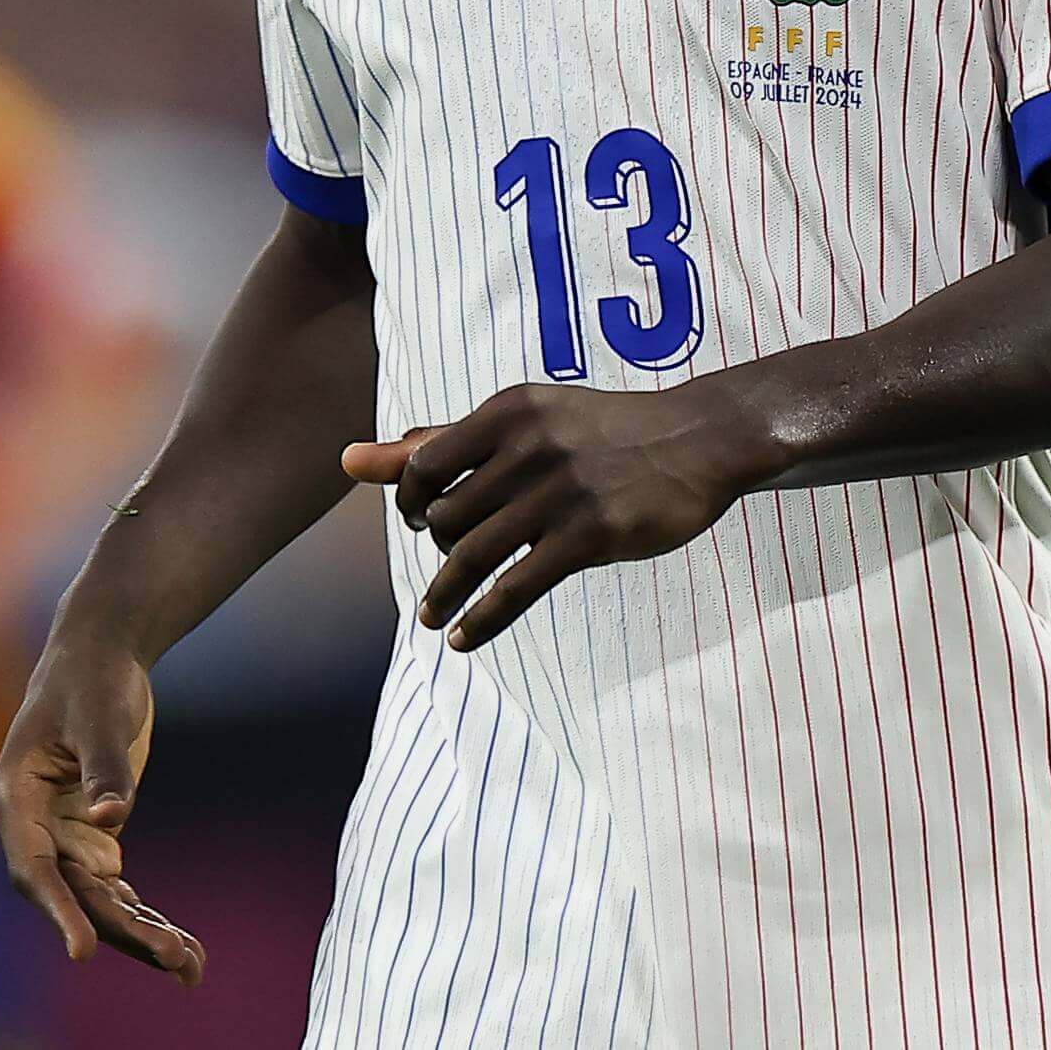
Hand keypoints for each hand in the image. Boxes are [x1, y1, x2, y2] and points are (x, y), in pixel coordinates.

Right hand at [0, 639, 204, 984]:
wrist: (99, 652)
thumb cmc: (90, 675)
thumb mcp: (99, 715)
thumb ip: (106, 767)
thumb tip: (113, 818)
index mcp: (17, 797)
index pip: (33, 868)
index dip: (58, 911)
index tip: (82, 950)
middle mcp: (34, 828)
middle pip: (75, 895)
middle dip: (122, 932)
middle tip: (177, 959)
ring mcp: (65, 837)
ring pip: (99, 900)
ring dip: (141, 933)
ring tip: (193, 967)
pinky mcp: (94, 837)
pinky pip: (116, 888)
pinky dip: (145, 914)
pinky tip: (181, 946)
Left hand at [342, 380, 774, 651]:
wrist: (698, 441)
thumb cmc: (601, 431)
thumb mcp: (525, 421)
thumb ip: (440, 442)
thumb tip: (352, 460)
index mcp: (510, 411)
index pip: (424, 465)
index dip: (410, 501)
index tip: (419, 521)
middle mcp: (531, 446)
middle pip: (447, 517)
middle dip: (439, 547)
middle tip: (451, 561)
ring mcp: (561, 492)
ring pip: (473, 555)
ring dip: (444, 594)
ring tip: (433, 617)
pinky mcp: (591, 536)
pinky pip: (516, 588)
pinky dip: (481, 620)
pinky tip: (462, 639)